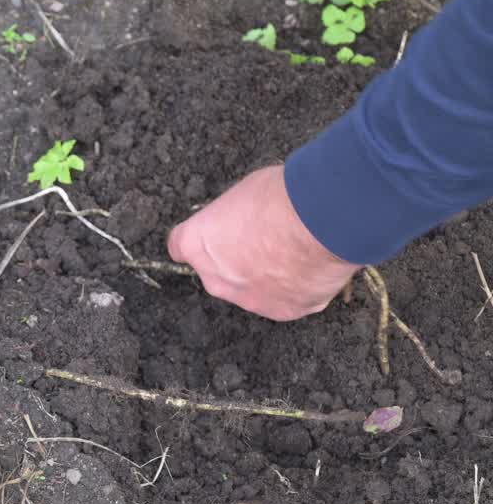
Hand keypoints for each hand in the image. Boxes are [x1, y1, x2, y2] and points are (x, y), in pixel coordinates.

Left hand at [167, 164, 359, 321]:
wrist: (323, 222)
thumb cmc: (281, 199)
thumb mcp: (242, 193)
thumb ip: (230, 218)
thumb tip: (239, 222)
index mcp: (197, 245)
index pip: (180, 246)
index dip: (200, 238)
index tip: (213, 233)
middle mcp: (216, 279)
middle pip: (215, 272)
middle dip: (233, 260)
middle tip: (261, 240)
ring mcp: (249, 300)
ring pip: (249, 290)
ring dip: (262, 277)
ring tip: (291, 252)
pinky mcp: (283, 311)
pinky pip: (283, 299)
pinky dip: (294, 288)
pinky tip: (308, 266)